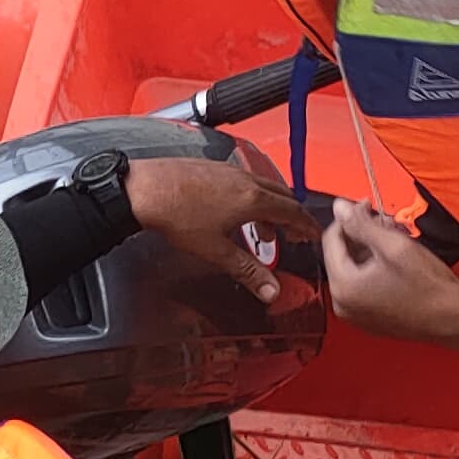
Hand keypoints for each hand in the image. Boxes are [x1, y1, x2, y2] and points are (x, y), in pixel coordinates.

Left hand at [124, 143, 327, 303]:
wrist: (144, 188)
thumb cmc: (177, 215)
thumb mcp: (216, 251)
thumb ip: (248, 271)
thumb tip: (271, 291)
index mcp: (252, 199)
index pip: (293, 211)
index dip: (306, 225)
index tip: (313, 235)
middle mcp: (244, 179)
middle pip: (281, 195)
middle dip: (292, 216)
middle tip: (295, 234)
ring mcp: (228, 170)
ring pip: (262, 187)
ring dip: (270, 208)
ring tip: (265, 231)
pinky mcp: (212, 167)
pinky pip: (243, 182)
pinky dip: (251, 198)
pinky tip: (235, 213)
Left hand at [316, 200, 458, 344]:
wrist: (455, 317)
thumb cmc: (429, 287)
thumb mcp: (393, 245)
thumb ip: (361, 224)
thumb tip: (340, 208)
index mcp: (344, 287)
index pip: (331, 239)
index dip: (349, 217)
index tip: (365, 206)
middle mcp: (344, 304)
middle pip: (343, 254)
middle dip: (363, 233)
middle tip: (386, 222)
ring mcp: (356, 314)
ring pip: (354, 268)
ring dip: (371, 248)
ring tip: (396, 238)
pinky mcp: (370, 318)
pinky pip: (364, 285)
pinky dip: (375, 267)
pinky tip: (396, 258)